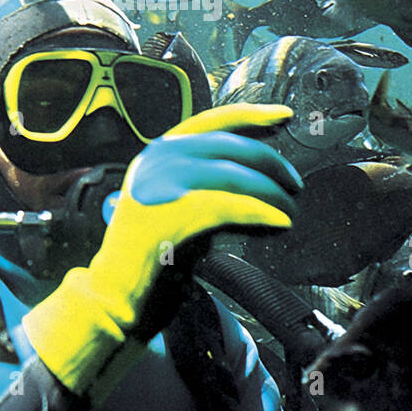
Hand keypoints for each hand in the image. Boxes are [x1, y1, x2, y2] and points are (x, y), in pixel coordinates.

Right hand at [24, 104, 300, 398]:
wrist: (116, 294)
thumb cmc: (155, 254)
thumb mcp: (180, 202)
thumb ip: (209, 182)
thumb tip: (261, 169)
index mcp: (159, 152)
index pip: (212, 121)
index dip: (252, 116)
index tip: (285, 116)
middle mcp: (158, 160)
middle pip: (231, 147)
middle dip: (272, 164)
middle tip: (295, 187)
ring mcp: (162, 184)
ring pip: (235, 176)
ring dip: (272, 194)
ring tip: (291, 214)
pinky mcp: (172, 214)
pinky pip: (230, 207)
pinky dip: (261, 214)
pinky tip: (280, 224)